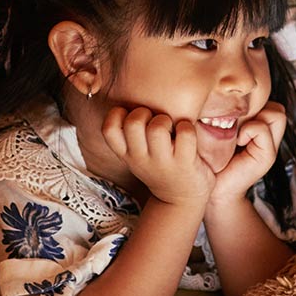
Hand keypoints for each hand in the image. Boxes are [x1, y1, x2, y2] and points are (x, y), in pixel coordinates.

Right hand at [99, 106, 213, 207]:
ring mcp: (163, 162)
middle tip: (155, 121)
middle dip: (145, 112)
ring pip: (157, 127)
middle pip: (133, 122)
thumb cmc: (160, 167)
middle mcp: (140, 158)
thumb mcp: (138, 156)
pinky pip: (185, 133)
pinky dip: (188, 128)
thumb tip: (131, 94)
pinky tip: (187, 135)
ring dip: (166, 120)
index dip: (118, 114)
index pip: (108, 128)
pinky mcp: (185, 163)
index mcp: (127, 153)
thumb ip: (131, 135)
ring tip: (172, 128)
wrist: (180, 201)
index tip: (131, 117)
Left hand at [207, 101, 286, 205]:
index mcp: (261, 132)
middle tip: (239, 126)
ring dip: (254, 119)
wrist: (214, 190)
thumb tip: (226, 95)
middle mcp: (270, 138)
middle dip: (259, 110)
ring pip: (277, 113)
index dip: (255, 105)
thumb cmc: (213, 160)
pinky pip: (262, 128)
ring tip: (239, 134)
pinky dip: (248, 131)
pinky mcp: (267, 156)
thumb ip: (230, 118)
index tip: (235, 119)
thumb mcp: (220, 133)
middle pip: (279, 108)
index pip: (271, 105)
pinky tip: (238, 142)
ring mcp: (271, 148)